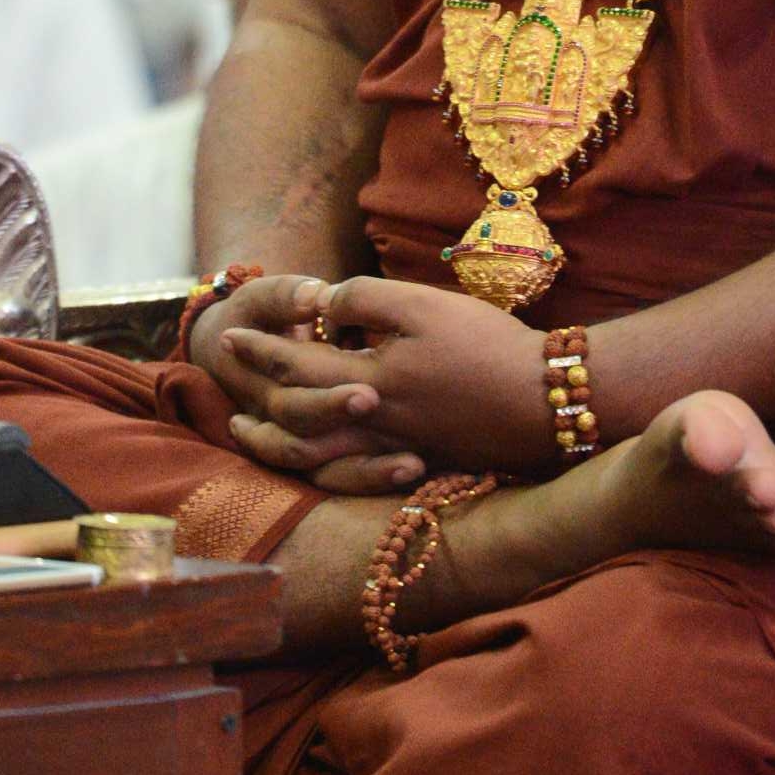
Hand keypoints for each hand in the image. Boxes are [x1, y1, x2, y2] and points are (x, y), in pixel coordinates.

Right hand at [185, 273, 409, 494]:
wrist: (231, 345)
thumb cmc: (257, 315)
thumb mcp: (262, 299)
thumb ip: (285, 297)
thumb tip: (317, 299)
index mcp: (256, 381)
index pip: (292, 391)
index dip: (326, 396)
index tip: (371, 393)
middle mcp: (275, 420)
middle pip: (308, 435)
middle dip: (346, 424)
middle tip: (385, 411)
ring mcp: (297, 441)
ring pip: (327, 472)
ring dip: (369, 472)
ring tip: (413, 466)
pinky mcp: (324, 453)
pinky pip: (345, 480)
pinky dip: (375, 479)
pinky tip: (417, 470)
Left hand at [203, 275, 551, 486]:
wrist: (546, 404)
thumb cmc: (484, 349)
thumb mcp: (421, 307)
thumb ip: (363, 301)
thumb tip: (322, 308)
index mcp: (366, 384)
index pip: (294, 368)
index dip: (260, 349)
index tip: (230, 334)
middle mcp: (370, 427)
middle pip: (294, 419)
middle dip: (254, 394)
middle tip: (227, 377)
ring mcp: (393, 450)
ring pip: (314, 457)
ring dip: (274, 441)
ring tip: (249, 431)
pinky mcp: (418, 461)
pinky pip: (348, 473)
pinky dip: (319, 465)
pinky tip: (316, 453)